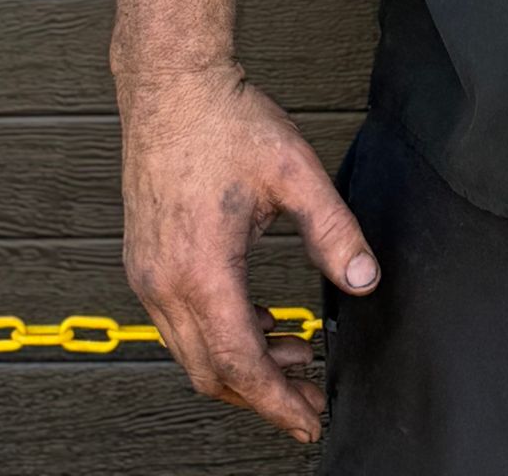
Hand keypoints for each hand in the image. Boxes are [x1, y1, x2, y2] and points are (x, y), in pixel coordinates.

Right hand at [118, 60, 379, 444]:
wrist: (170, 85)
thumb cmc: (224, 120)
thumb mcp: (294, 172)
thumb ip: (332, 230)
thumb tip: (363, 278)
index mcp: (202, 269)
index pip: (240, 363)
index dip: (277, 403)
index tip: (308, 422)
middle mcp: (164, 283)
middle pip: (211, 373)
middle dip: (263, 397)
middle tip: (309, 400)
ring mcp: (148, 276)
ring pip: (192, 354)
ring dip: (241, 367)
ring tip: (292, 356)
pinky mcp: (144, 263)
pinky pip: (179, 326)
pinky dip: (218, 338)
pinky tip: (256, 321)